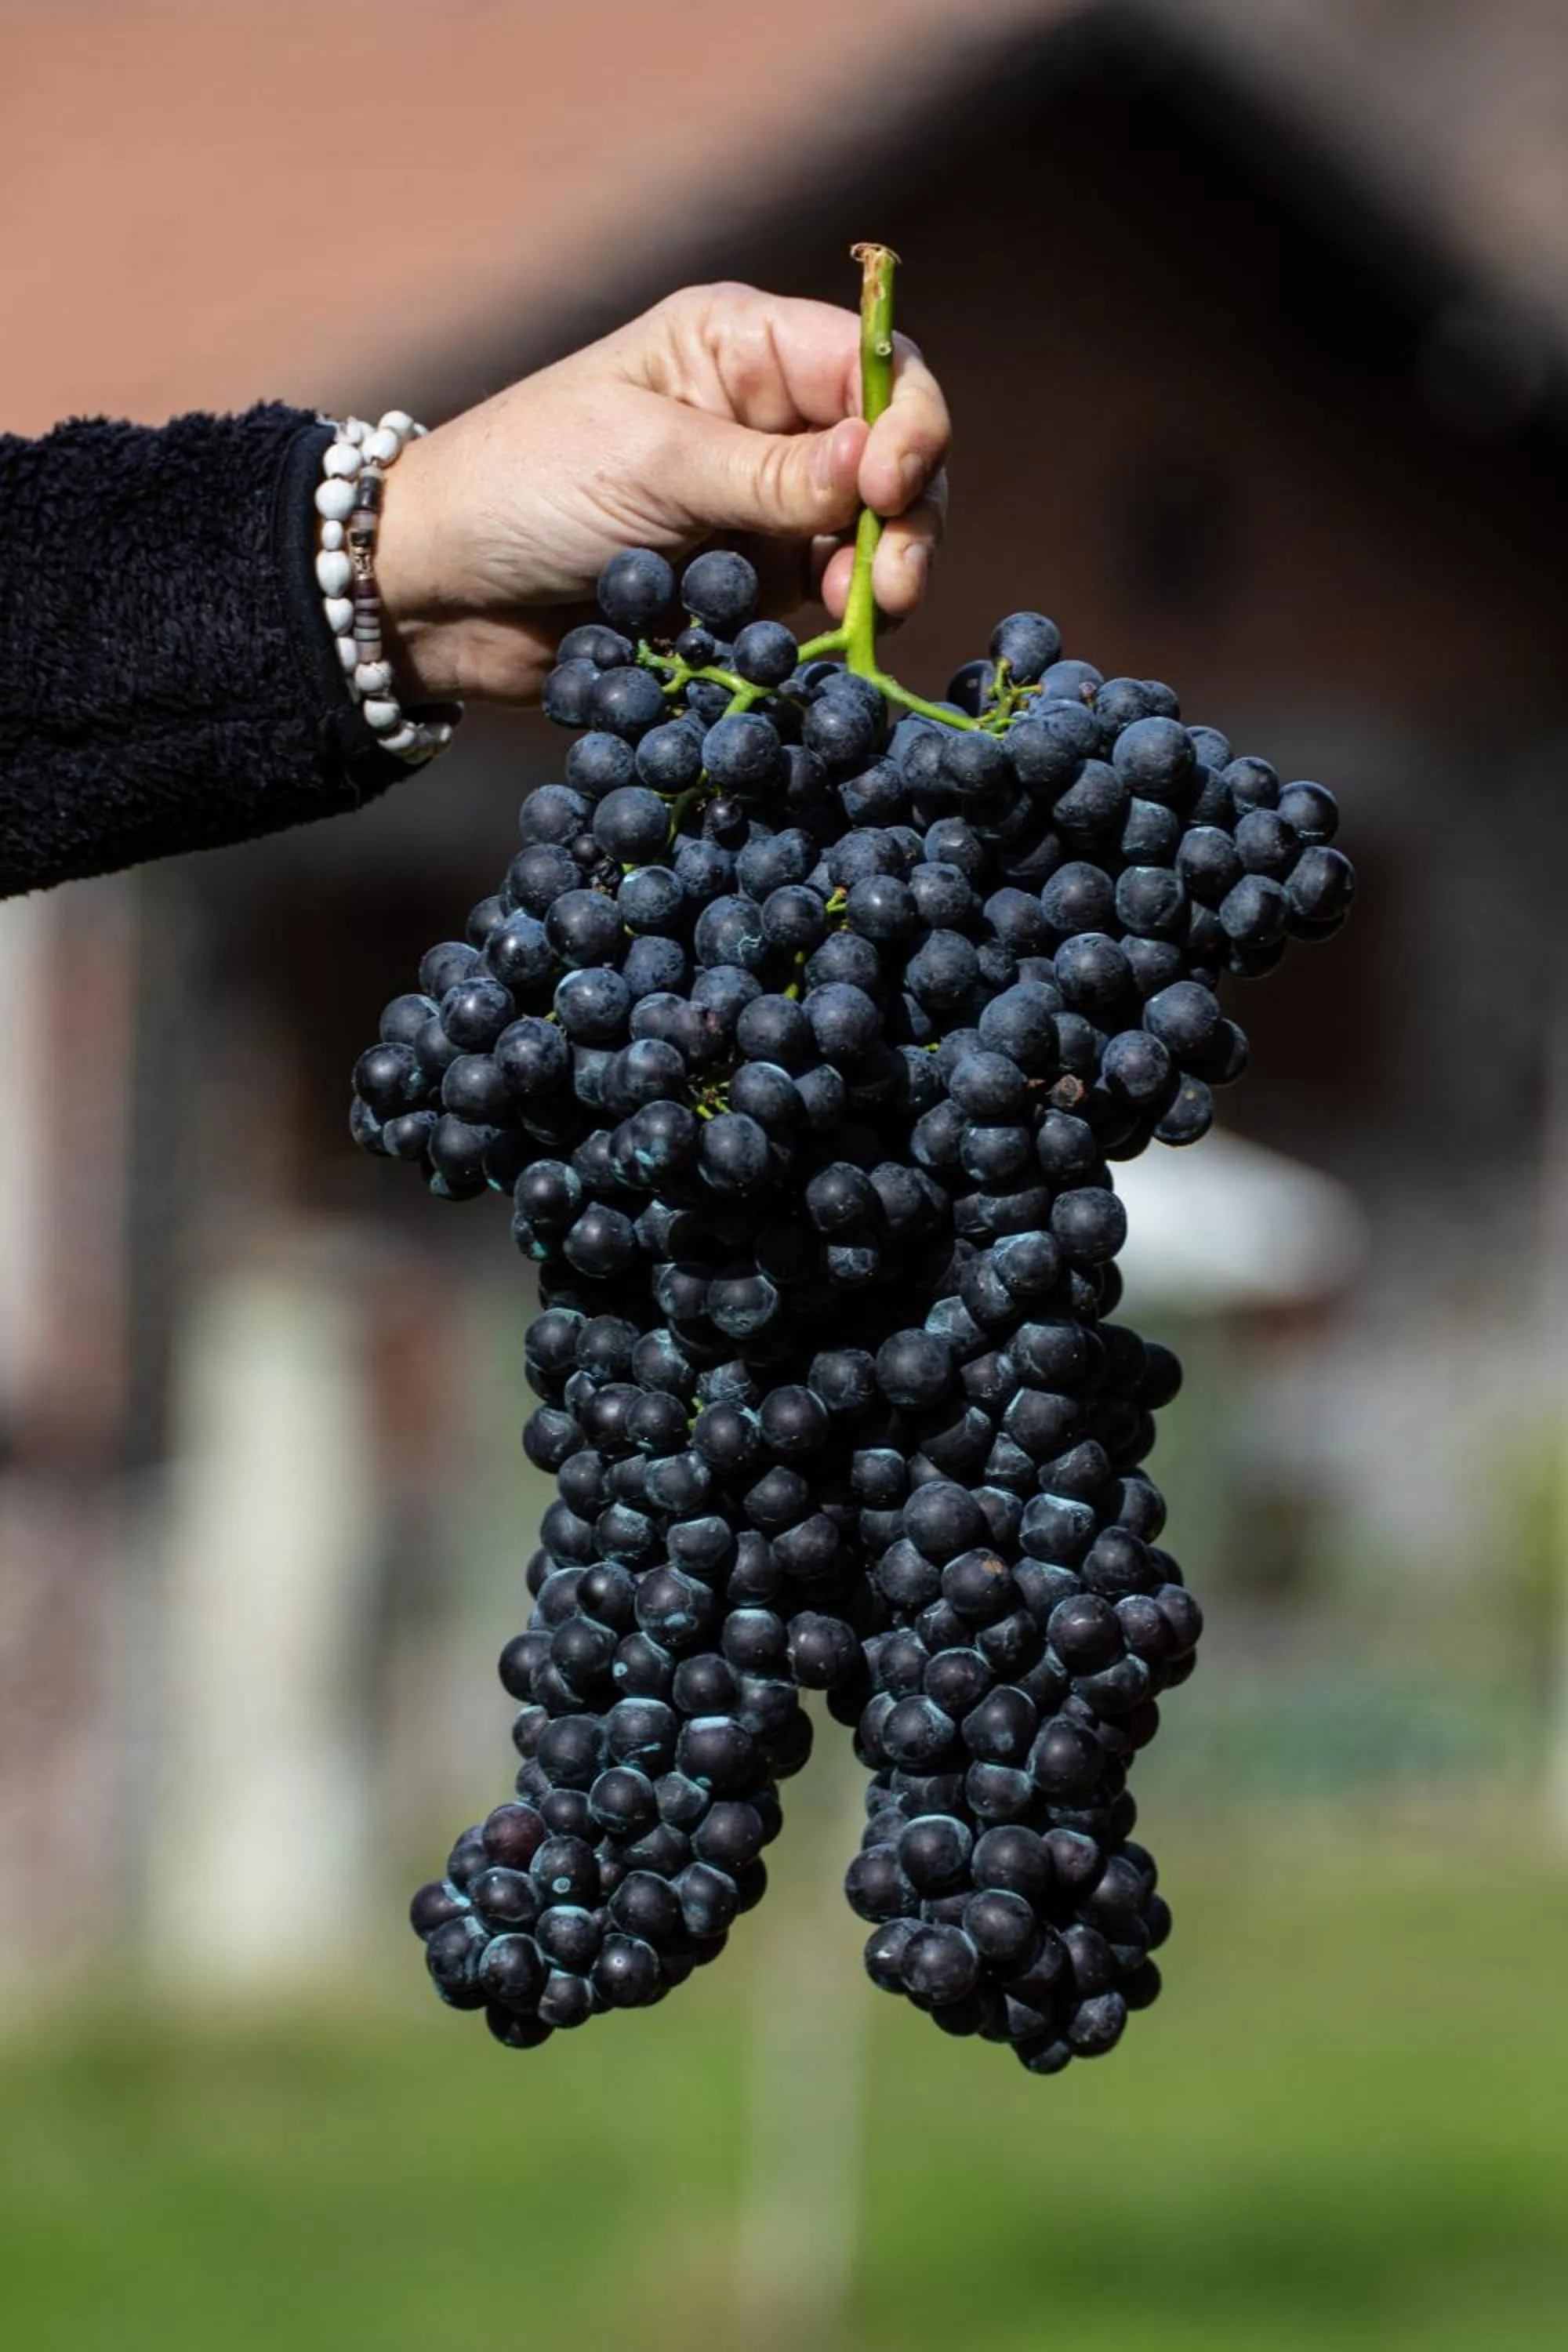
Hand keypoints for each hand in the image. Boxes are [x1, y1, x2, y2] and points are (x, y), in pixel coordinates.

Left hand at [375, 281, 950, 706]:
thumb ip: (768, 476)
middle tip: (893, 584)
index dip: (905, 421)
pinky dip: (833, 625)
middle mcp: (762, 418)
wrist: (441, 593)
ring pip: (867, 536)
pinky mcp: (745, 585)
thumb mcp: (648, 463)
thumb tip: (880, 467)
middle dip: (909, 516)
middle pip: (890, 454)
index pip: (869, 363)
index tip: (890, 488)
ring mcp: (759, 507)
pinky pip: (819, 603)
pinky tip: (822, 646)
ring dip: (880, 577)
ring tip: (863, 616)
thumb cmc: (524, 488)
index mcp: (738, 347)